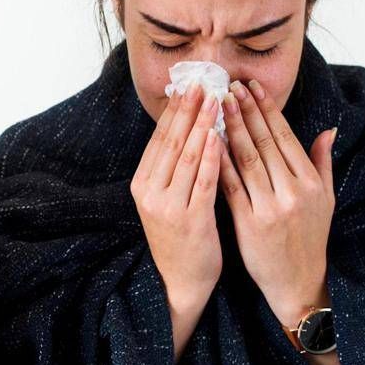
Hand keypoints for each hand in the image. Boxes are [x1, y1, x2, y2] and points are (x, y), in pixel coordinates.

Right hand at [131, 84, 225, 339]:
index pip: (160, 139)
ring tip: (215, 101)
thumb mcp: (166, 200)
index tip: (188, 86)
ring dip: (203, 125)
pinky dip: (213, 156)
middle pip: (172, 142)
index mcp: (142, 184)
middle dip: (188, 110)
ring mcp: (168, 206)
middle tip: (202, 83)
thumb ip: (173, 168)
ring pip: (188, 157)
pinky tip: (222, 136)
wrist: (181, 281)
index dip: (175, 111)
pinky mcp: (190, 219)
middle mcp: (150, 192)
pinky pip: (203, 181)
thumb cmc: (180, 238)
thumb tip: (186, 129)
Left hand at [217, 79, 336, 326]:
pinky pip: (231, 186)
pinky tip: (206, 142)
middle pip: (264, 143)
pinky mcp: (249, 223)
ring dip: (230, 129)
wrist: (297, 282)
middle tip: (229, 86)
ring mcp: (271, 207)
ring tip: (217, 105)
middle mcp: (293, 191)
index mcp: (311, 182)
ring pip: (246, 159)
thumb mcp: (325, 200)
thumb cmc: (309, 237)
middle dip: (246, 111)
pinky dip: (219, 162)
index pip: (285, 137)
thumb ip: (322, 163)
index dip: (266, 110)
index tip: (252, 87)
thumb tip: (329, 129)